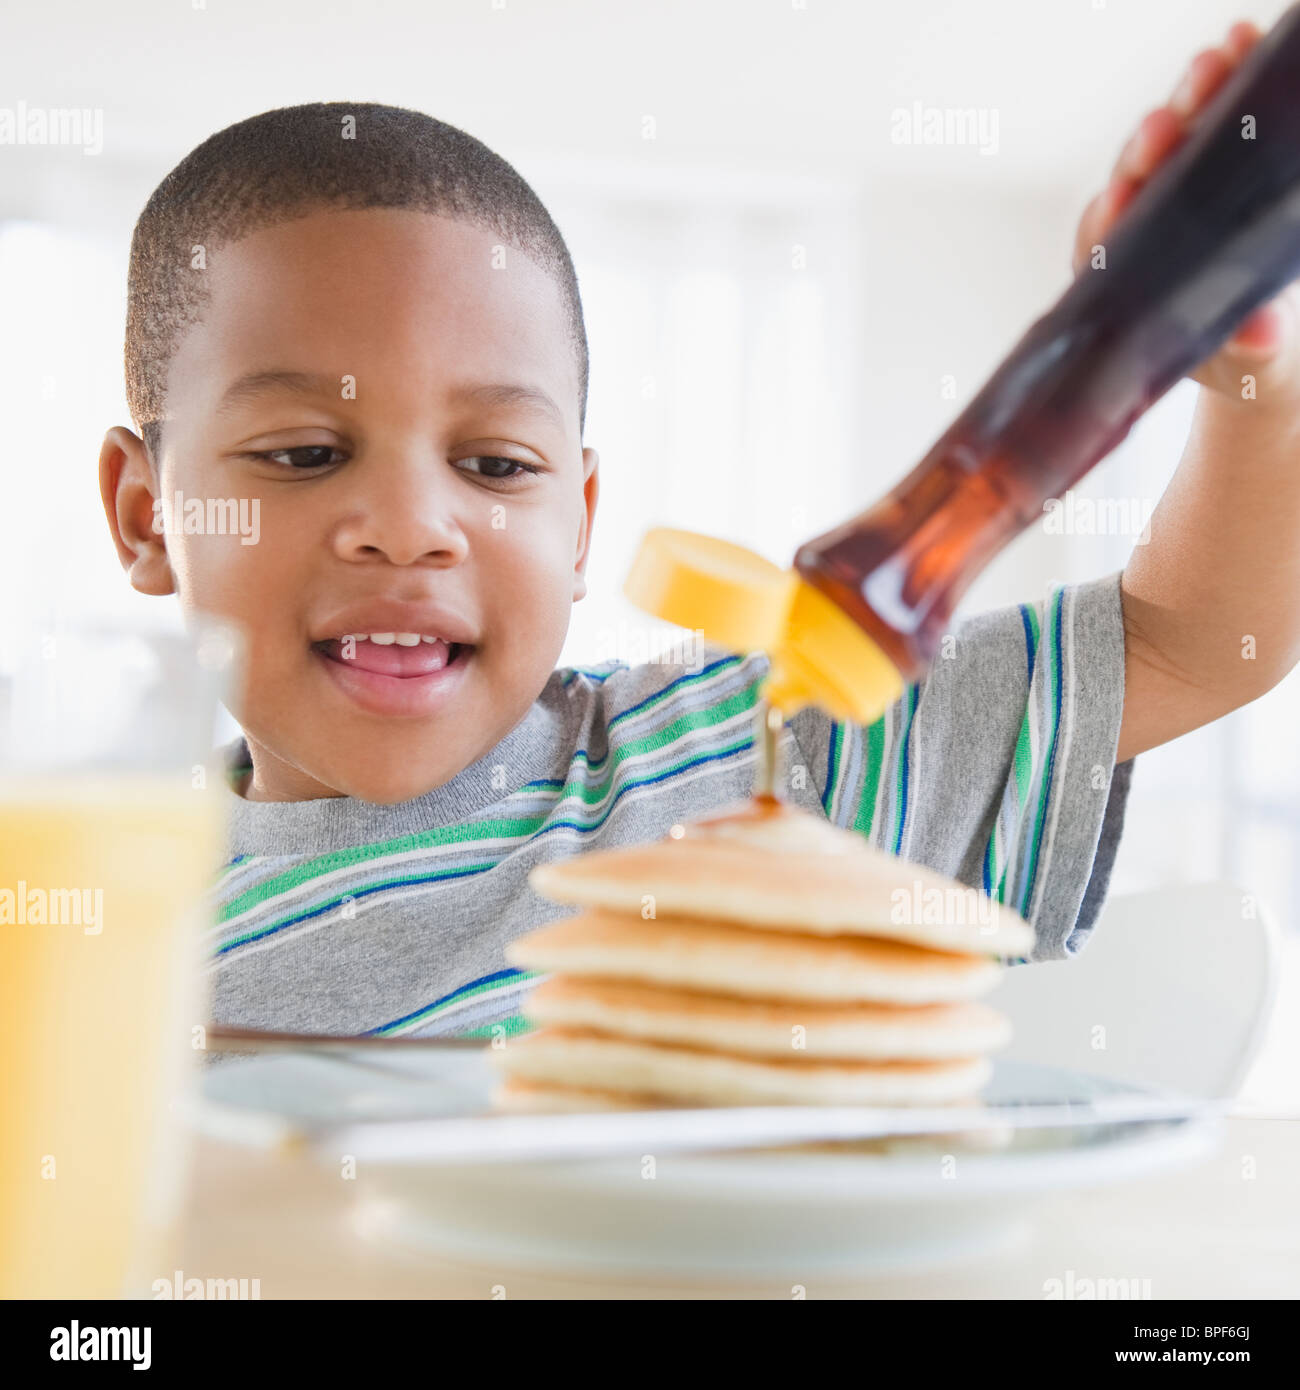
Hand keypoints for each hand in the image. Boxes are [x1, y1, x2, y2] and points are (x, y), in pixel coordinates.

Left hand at [1071, 19, 1299, 406]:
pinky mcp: (1217, 159)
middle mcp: (1142, 227)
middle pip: (1136, 176)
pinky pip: (1220, 111)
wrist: (1273, 341)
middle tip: (1173, 116)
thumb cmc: (1249, 356)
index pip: (1103, 240)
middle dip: (1153, 141)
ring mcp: (1178, 188)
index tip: (1121, 196)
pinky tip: (1246, 37)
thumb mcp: (1256, 358)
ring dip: (1195, 92)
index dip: (1111, 215)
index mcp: (1124, 280)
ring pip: (1176, 134)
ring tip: (1224, 52)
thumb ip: (1255, 346)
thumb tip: (1261, 334)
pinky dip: (1234, 75)